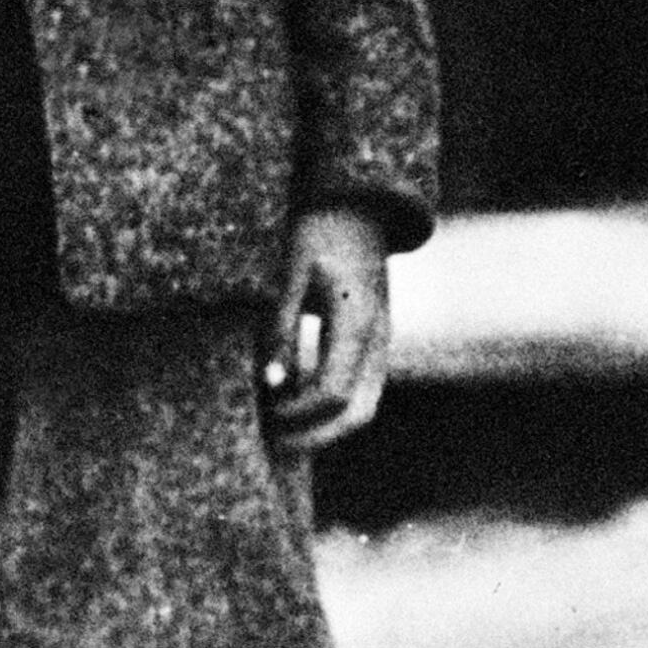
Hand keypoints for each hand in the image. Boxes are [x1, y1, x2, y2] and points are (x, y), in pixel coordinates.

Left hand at [261, 204, 391, 451]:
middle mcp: (377, 337)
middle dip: (316, 437)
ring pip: (364, 406)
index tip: (265, 414)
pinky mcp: (376, 338)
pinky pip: (362, 388)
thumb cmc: (316, 233)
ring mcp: (382, 339)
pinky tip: (296, 400)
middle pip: (357, 414)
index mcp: (356, 321)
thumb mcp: (288, 275)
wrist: (356, 204)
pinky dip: (334, 408)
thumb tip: (270, 384)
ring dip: (327, 427)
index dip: (297, 414)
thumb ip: (280, 329)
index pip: (331, 393)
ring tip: (284, 430)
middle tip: (274, 443)